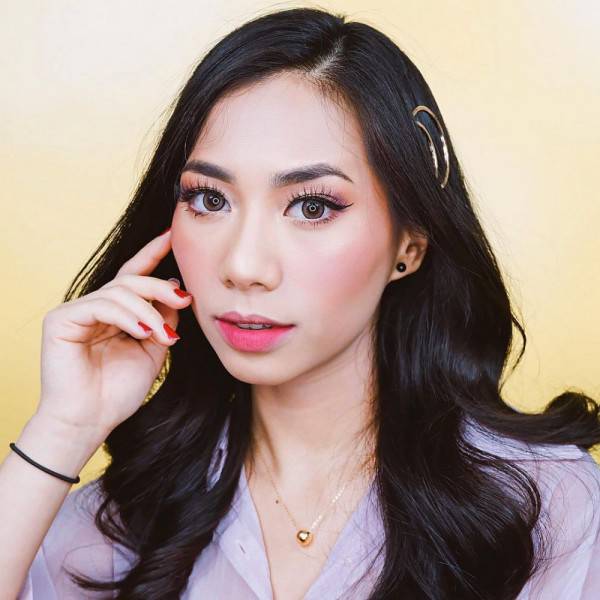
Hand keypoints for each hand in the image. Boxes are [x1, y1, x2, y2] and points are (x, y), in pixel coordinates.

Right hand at [36, 229, 191, 439]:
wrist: (91, 420)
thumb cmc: (118, 391)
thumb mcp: (153, 349)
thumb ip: (163, 320)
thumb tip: (177, 293)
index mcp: (116, 314)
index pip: (135, 276)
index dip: (153, 254)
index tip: (174, 235)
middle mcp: (96, 308)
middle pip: (131, 280)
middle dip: (161, 288)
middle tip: (185, 300)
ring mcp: (77, 311)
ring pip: (120, 291)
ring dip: (148, 311)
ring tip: (163, 335)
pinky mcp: (61, 320)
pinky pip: (101, 305)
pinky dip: (127, 316)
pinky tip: (142, 331)